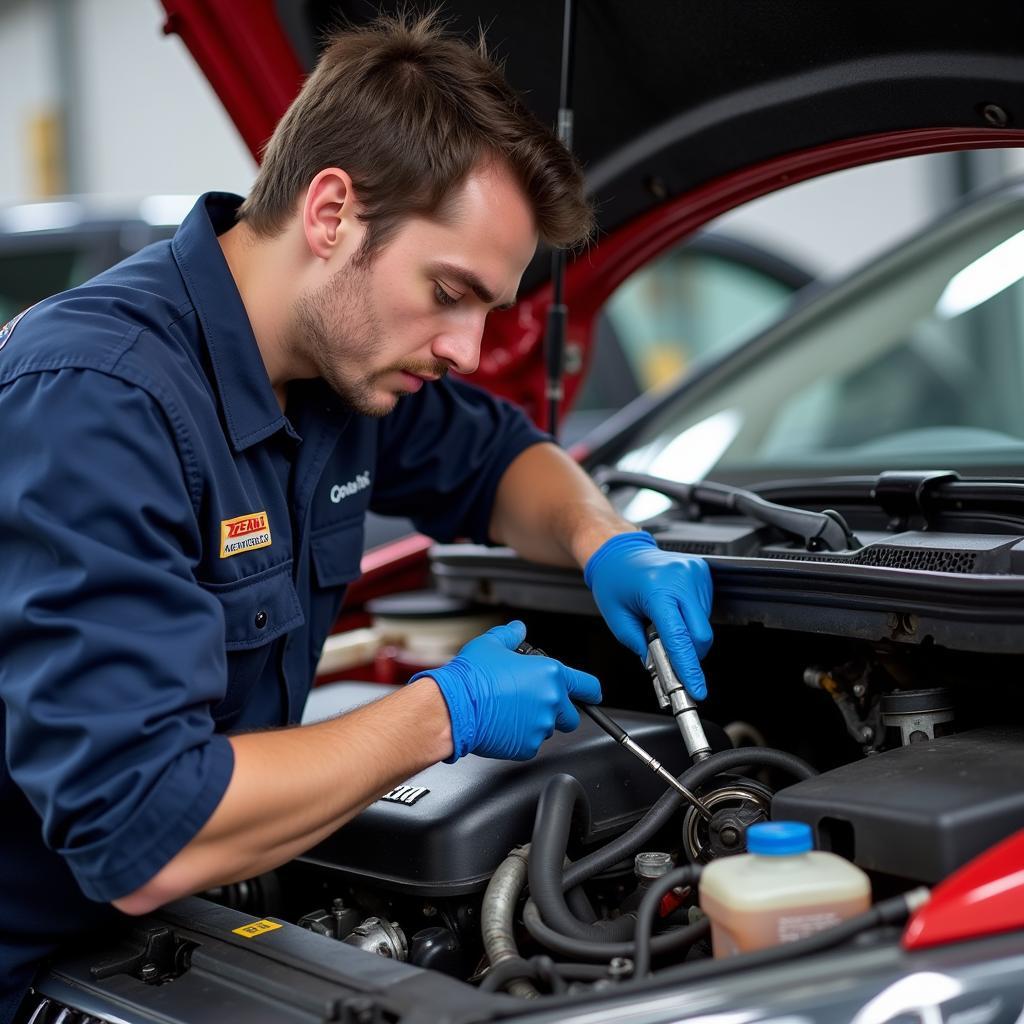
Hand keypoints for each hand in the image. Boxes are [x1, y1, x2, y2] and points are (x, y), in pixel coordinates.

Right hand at [411, 621, 601, 761]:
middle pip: (570, 714)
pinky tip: (503, 724)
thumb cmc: (472, 677)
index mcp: (550, 674)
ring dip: (536, 722)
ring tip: (510, 710)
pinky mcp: (526, 747)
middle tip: (534, 702)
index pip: (588, 686)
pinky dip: (520, 737)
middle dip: (558, 710)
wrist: (453, 707)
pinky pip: (530, 743)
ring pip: (547, 728)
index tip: (591, 695)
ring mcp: (539, 727)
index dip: (590, 691)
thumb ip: (511, 635)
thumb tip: (518, 629)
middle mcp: (551, 701)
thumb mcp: (492, 645)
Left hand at [584, 531, 712, 698]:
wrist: (620, 551)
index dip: (689, 668)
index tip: (696, 689)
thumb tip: (659, 666)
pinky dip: (691, 619)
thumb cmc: (614, 579)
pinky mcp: (702, 572)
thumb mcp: (617, 617)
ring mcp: (694, 573)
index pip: (679, 637)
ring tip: (662, 623)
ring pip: (704, 624)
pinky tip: (672, 610)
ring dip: (687, 634)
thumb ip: (638, 645)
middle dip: (690, 654)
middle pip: (701, 635)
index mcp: (657, 589)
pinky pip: (704, 609)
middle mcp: (681, 578)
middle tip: (671, 661)